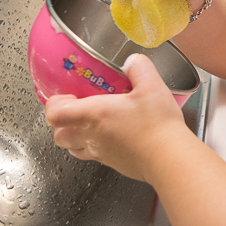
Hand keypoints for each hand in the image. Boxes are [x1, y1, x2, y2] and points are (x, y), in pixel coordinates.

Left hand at [44, 53, 190, 181]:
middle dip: (63, 123)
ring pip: (73, 149)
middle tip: (77, 110)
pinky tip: (114, 137)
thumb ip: (139, 68)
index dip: (54, 104)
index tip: (66, 96)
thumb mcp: (152, 86)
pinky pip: (95, 157)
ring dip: (76, 137)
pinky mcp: (114, 165)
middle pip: (59, 135)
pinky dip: (96, 148)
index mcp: (95, 114)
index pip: (55, 114)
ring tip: (92, 125)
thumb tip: (133, 61)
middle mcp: (92, 136)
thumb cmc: (158, 125)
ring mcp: (102, 153)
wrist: (170, 158)